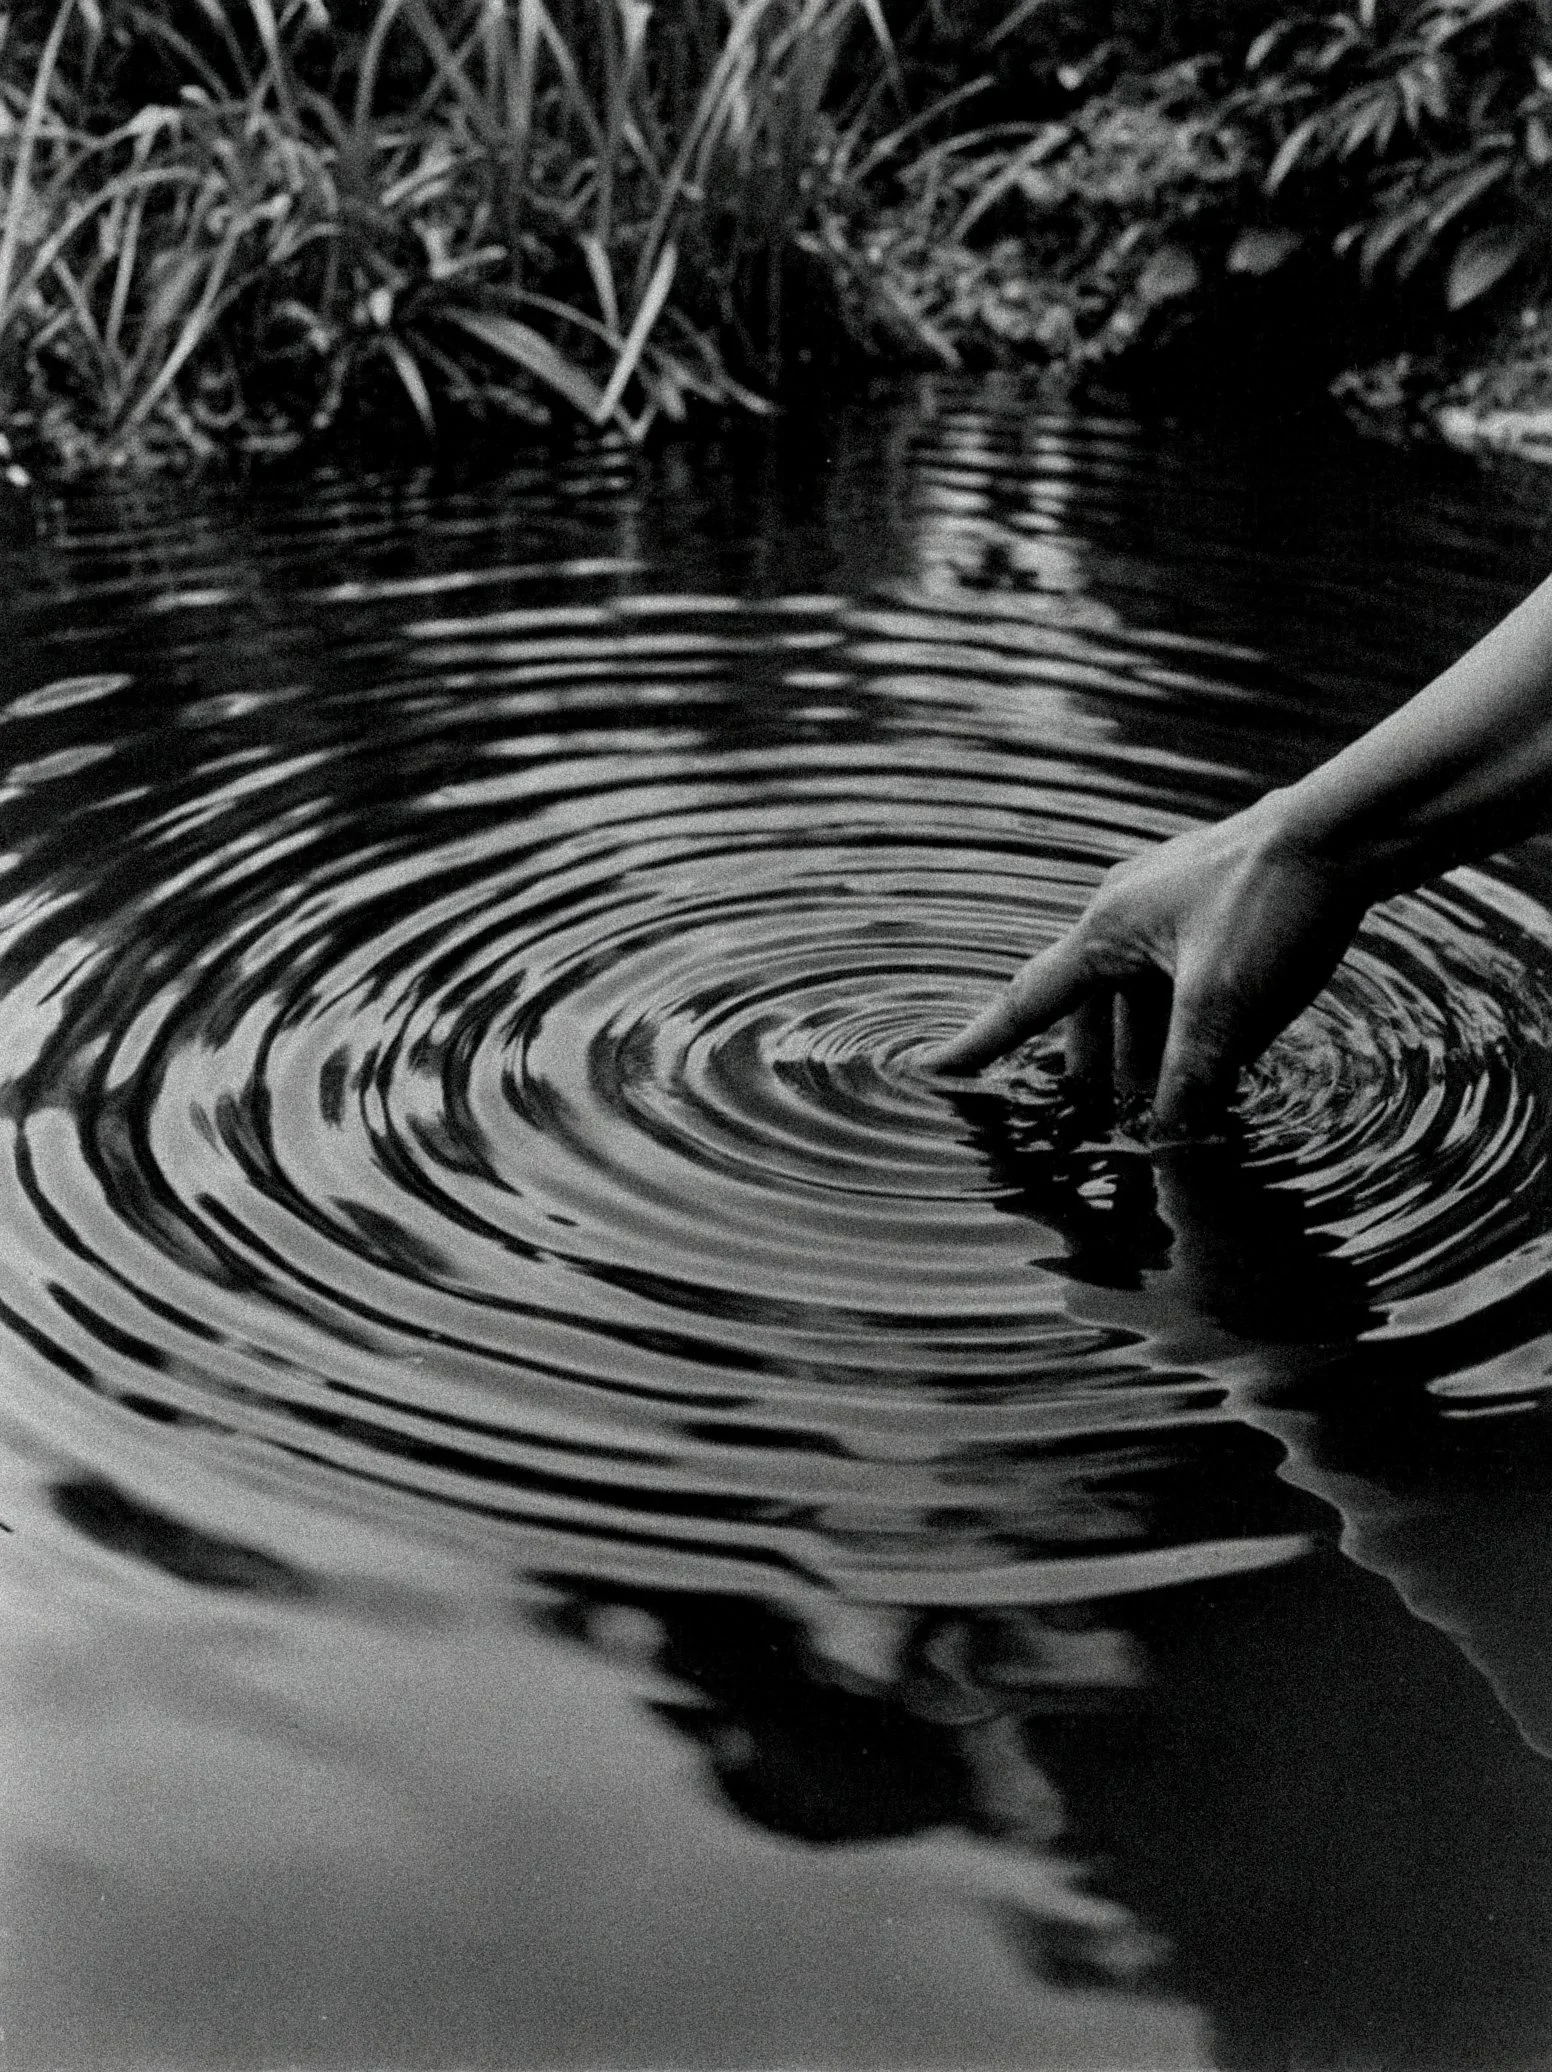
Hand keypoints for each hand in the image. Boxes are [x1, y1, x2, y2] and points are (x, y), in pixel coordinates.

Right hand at [924, 791, 1368, 1132]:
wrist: (1348, 831)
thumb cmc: (1272, 904)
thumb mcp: (1224, 1008)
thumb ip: (1187, 1080)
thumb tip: (1164, 1146)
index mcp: (1105, 932)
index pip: (1026, 1002)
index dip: (978, 1046)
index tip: (929, 1071)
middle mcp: (1123, 915)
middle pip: (1089, 1013)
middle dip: (1095, 1071)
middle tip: (1107, 1122)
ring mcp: (1168, 908)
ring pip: (1139, 1000)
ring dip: (1149, 1054)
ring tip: (1175, 1103)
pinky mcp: (1211, 910)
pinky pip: (1178, 981)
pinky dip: (1185, 1027)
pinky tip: (1220, 1060)